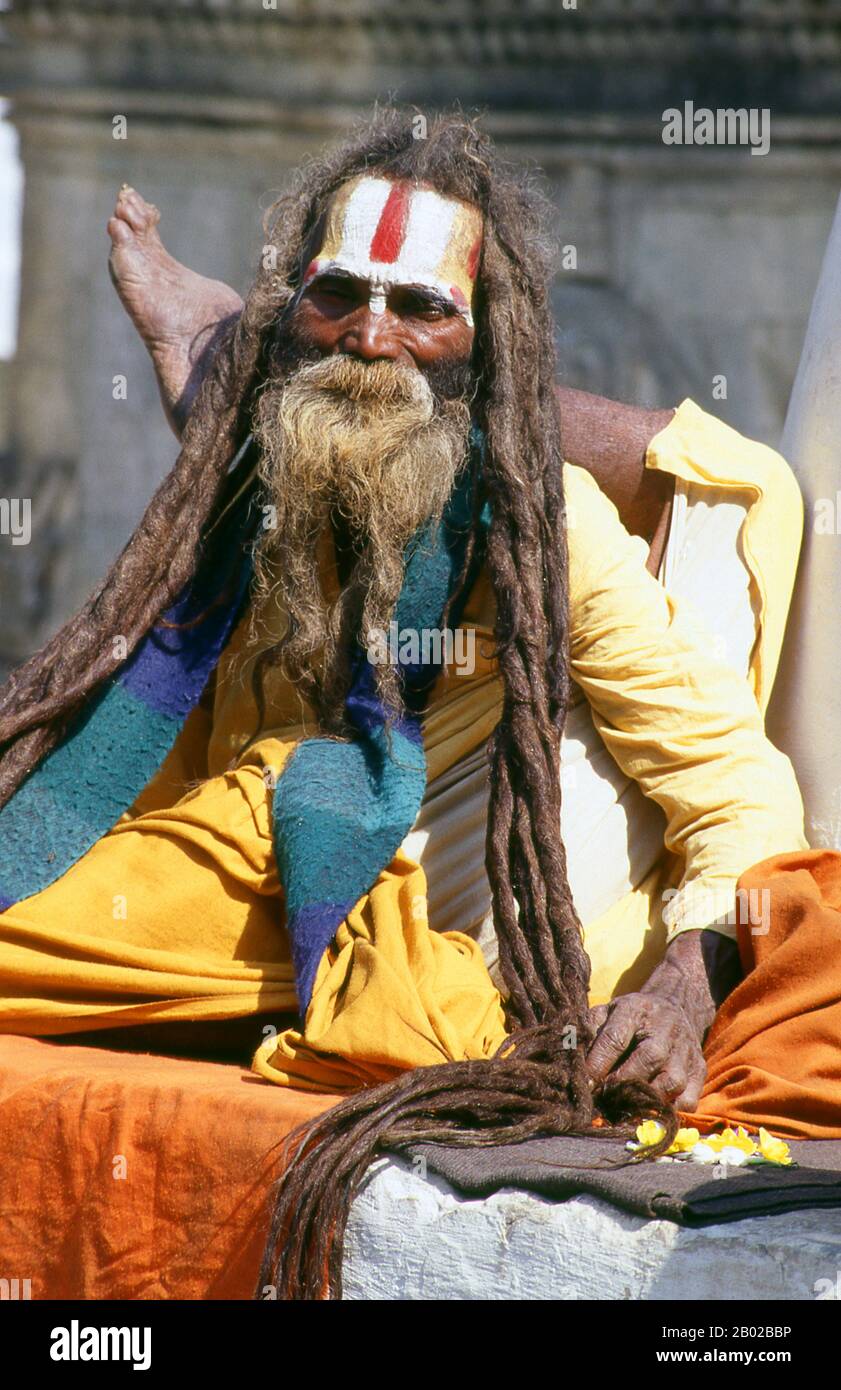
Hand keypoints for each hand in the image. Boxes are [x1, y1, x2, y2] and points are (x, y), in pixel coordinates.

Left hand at [586, 992, 706, 1108]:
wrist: (673, 1008)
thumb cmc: (631, 1017)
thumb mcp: (606, 1012)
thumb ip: (588, 1031)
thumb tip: (573, 1060)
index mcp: (635, 1009)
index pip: (615, 1038)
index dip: (598, 1064)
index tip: (586, 1084)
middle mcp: (665, 1028)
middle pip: (648, 1059)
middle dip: (622, 1084)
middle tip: (604, 1099)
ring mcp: (686, 1050)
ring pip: (670, 1083)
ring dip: (644, 1101)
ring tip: (625, 1107)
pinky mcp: (699, 1070)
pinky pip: (687, 1101)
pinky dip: (668, 1111)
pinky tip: (650, 1108)